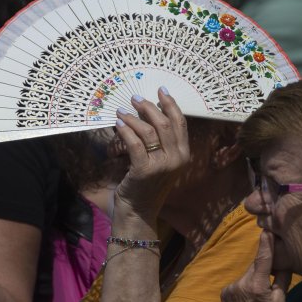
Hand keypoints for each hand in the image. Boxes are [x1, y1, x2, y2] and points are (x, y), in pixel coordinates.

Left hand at [111, 88, 189, 218]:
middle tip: (135, 99)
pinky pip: (135, 143)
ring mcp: (162, 165)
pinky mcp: (144, 170)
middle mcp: (176, 159)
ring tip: (122, 112)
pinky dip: (125, 131)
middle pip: (165, 123)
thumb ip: (160, 141)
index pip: (180, 122)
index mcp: (184, 154)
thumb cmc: (146, 184)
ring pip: (149, 131)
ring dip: (133, 117)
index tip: (160, 90)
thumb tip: (146, 111)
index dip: (171, 104)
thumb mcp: (160, 161)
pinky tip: (118, 124)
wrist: (138, 211)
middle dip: (149, 107)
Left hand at [221, 232, 289, 301]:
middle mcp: (240, 284)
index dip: (266, 243)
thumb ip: (281, 279)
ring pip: (247, 274)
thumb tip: (284, 261)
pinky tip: (250, 299)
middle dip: (264, 266)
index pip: (263, 259)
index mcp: (257, 286)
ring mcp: (230, 288)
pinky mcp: (224, 292)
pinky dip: (246, 285)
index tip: (267, 230)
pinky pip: (239, 282)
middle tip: (274, 272)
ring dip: (255, 278)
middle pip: (255, 266)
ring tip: (260, 295)